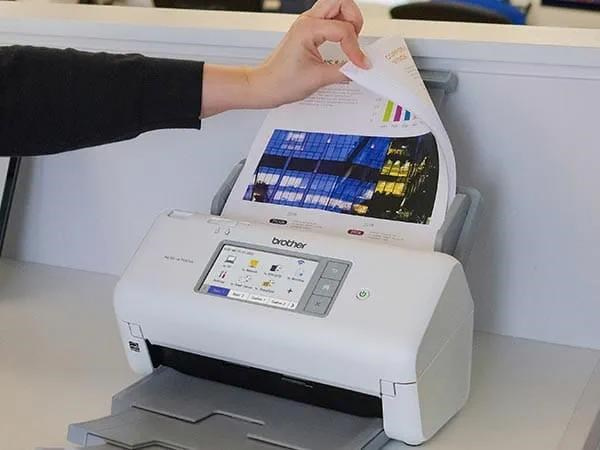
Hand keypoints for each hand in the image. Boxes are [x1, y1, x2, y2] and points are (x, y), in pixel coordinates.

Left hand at [201, 0, 368, 116]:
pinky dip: (341, 27)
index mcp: (307, 29)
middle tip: (356, 40)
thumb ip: (343, 72)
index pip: (343, 29)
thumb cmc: (281, 81)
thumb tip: (359, 69)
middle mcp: (307, 21)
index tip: (360, 64)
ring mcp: (308, 24)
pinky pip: (330, 19)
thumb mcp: (318, 79)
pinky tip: (342, 45)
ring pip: (336, 6)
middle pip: (341, 1)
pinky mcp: (309, 31)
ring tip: (350, 41)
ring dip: (348, 20)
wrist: (265, 86)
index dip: (355, 49)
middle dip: (354, 19)